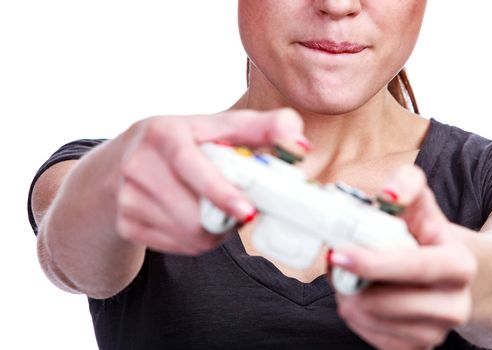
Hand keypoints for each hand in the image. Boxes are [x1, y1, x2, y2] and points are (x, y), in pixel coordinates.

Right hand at [115, 108, 310, 254]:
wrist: (122, 160)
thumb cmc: (186, 141)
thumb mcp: (220, 125)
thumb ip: (265, 128)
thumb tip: (300, 145)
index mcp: (164, 133)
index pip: (191, 167)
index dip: (220, 192)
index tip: (248, 212)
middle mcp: (138, 164)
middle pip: (194, 213)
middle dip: (227, 216)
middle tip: (244, 207)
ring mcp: (128, 198)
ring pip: (190, 235)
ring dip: (217, 231)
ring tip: (219, 209)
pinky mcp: (126, 225)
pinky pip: (180, 247)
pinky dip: (199, 239)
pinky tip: (198, 218)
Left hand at [331, 165, 476, 348]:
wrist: (448, 273)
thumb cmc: (427, 234)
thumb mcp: (422, 202)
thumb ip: (408, 183)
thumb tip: (389, 194)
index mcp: (460, 266)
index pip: (414, 268)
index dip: (373, 263)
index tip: (339, 253)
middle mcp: (455, 306)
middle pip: (387, 302)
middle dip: (351, 282)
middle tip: (336, 259)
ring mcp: (436, 332)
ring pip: (372, 320)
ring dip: (347, 296)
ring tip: (349, 275)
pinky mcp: (416, 349)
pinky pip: (370, 337)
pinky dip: (355, 315)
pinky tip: (360, 294)